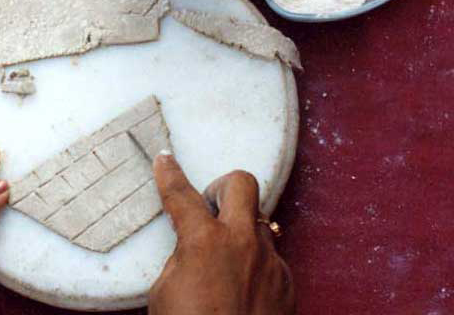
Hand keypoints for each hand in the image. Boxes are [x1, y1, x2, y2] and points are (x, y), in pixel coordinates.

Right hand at [149, 153, 293, 314]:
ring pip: (260, 223)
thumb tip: (192, 247)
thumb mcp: (165, 292)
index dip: (169, 173)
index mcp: (204, 240)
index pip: (181, 193)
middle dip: (223, 185)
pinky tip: (244, 287)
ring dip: (241, 230)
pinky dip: (257, 264)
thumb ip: (181, 258)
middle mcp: (242, 243)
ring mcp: (271, 263)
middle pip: (241, 183)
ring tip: (227, 255)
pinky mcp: (288, 285)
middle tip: (210, 203)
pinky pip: (272, 258)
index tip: (166, 160)